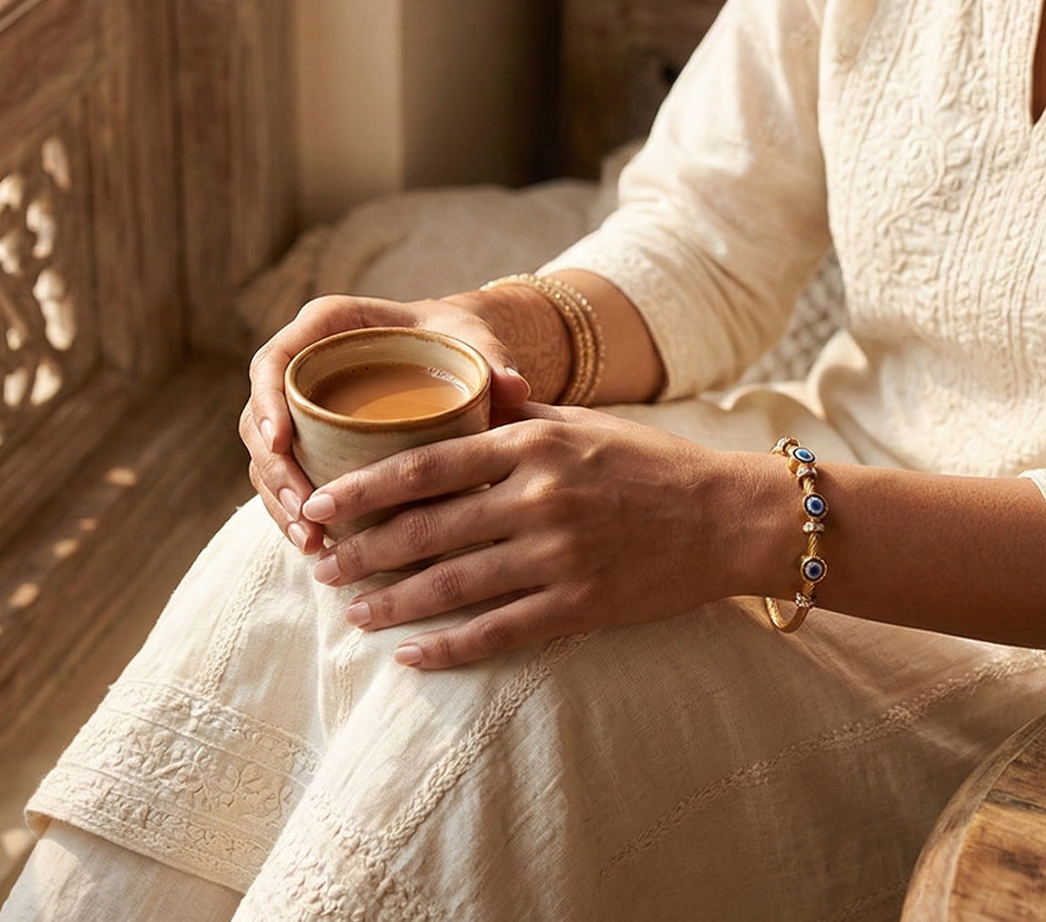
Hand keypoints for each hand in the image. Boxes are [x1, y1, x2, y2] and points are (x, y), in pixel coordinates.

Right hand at [240, 294, 532, 553]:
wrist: (458, 353)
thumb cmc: (459, 338)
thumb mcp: (471, 342)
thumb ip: (490, 360)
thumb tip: (516, 387)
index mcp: (328, 326)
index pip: (275, 359)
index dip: (266, 399)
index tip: (281, 441)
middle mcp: (303, 365)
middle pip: (260, 417)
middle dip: (275, 470)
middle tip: (306, 512)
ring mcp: (299, 407)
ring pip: (267, 456)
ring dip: (279, 501)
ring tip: (311, 542)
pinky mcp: (308, 442)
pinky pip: (285, 477)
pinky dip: (293, 511)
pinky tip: (316, 546)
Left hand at [300, 405, 779, 667]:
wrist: (727, 517)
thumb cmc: (651, 463)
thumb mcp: (586, 422)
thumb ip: (521, 412)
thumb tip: (468, 389)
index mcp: (534, 442)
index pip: (425, 464)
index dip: (362, 489)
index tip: (317, 506)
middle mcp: (539, 496)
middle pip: (426, 529)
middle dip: (362, 551)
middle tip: (320, 567)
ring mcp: (559, 554)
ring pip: (452, 585)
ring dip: (392, 602)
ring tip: (352, 612)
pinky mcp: (581, 604)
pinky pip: (499, 631)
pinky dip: (448, 648)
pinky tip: (410, 655)